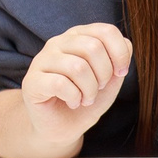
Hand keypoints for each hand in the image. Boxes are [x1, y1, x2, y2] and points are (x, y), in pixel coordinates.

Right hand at [19, 22, 131, 146]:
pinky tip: (73, 102)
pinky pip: (60, 83)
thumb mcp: (111, 78)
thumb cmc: (87, 97)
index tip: (120, 73)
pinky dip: (74, 97)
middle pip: (93, 47)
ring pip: (77, 67)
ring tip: (86, 98)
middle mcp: (59, 42)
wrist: (63, 126)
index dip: (120, 54)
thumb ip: (120, 58)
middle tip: (98, 88)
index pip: (106, 31)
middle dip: (104, 74)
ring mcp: (42, 60)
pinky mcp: (31, 81)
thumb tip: (126, 45)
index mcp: (79, 35)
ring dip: (89, 89)